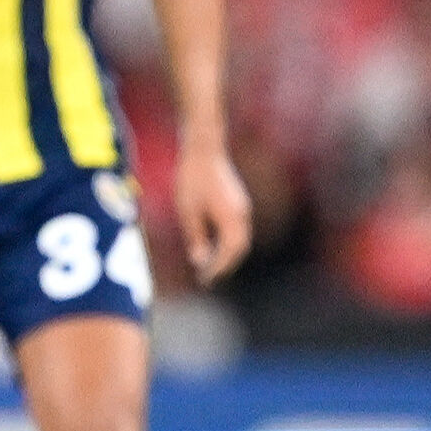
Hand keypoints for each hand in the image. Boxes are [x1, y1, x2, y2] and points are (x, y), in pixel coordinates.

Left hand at [175, 133, 254, 284]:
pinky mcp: (238, 203)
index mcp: (231, 219)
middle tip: (208, 278)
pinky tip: (212, 245)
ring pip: (240, 240)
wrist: (204, 150)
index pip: (228, 253)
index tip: (204, 280)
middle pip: (239, 249)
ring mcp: (242, 208)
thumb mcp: (188, 212)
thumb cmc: (193, 179)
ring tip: (210, 265)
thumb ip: (196, 238)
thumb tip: (200, 261)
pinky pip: (237, 230)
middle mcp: (242, 215)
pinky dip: (228, 242)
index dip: (217, 269)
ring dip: (227, 255)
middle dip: (225, 265)